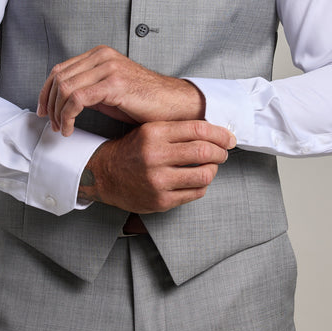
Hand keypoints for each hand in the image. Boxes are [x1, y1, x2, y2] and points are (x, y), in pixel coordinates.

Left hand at [37, 45, 204, 135]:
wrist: (173, 104)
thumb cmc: (144, 101)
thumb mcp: (109, 90)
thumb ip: (87, 88)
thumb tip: (61, 100)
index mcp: (100, 54)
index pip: (60, 69)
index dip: (46, 92)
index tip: (43, 111)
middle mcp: (103, 56)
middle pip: (59, 78)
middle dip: (50, 104)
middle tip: (52, 124)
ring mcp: (109, 68)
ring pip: (65, 88)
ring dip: (58, 113)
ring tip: (63, 129)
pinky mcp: (115, 84)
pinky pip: (77, 99)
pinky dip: (68, 117)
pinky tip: (71, 129)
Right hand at [77, 120, 235, 212]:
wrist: (103, 175)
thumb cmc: (131, 150)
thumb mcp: (149, 130)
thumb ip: (178, 129)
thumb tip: (216, 131)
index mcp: (153, 133)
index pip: (198, 130)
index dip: (220, 134)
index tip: (228, 138)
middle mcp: (155, 156)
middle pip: (204, 152)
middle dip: (220, 152)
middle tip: (223, 153)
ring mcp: (157, 181)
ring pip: (204, 175)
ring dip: (213, 170)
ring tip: (209, 167)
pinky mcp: (160, 201)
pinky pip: (195, 193)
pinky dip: (202, 185)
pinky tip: (196, 180)